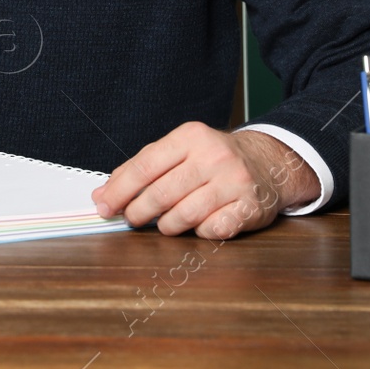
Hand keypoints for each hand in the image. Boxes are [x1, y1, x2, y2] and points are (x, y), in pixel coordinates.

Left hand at [90, 123, 319, 239]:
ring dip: (168, 225)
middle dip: (138, 212)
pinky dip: (199, 232)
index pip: (145, 166)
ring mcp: (235, 182)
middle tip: (131, 219)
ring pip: (184, 215)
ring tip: (166, 222)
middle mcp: (215, 156)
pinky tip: (199, 223)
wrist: (267, 163)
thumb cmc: (212, 159)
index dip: (119, 190)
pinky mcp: (250, 208)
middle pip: (161, 193)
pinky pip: (212, 230)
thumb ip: (140, 169)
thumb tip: (102, 195)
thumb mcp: (178, 151)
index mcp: (191, 136)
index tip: (103, 207)